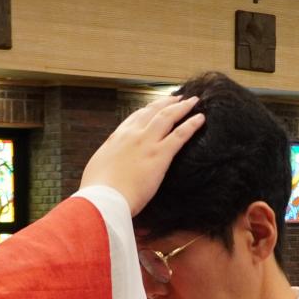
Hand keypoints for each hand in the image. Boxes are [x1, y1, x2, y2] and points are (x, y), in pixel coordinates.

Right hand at [80, 96, 205, 214]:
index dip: (149, 109)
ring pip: (168, 117)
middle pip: (153, 111)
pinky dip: (191, 124)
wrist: (103, 199)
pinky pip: (180, 135)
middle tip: (178, 98)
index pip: (136, 117)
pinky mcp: (159, 155)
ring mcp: (147, 143)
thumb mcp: (98, 167)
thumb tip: (110, 162)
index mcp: (117, 138)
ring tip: (192, 102)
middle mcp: (132, 135)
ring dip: (182, 107)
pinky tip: (200, 119)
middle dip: (167, 102)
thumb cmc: (98, 190)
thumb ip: (108, 159)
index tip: (156, 106)